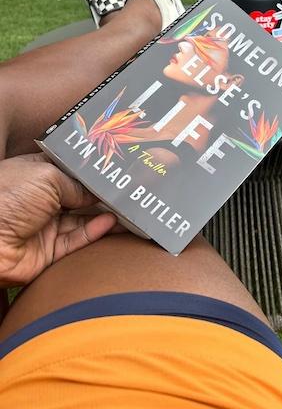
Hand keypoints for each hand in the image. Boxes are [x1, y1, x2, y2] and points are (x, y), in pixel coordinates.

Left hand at [0, 153, 116, 286]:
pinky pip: (77, 241)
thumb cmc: (7, 196)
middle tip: (129, 189)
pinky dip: (95, 232)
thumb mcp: (48, 177)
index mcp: (37, 175)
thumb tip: (97, 193)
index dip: (92, 171)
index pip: (71, 171)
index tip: (116, 170)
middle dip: (102, 194)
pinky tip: (111, 222)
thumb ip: (78, 185)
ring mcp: (46, 226)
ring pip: (82, 220)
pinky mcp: (49, 253)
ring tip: (129, 206)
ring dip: (105, 214)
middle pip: (79, 197)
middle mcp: (42, 200)